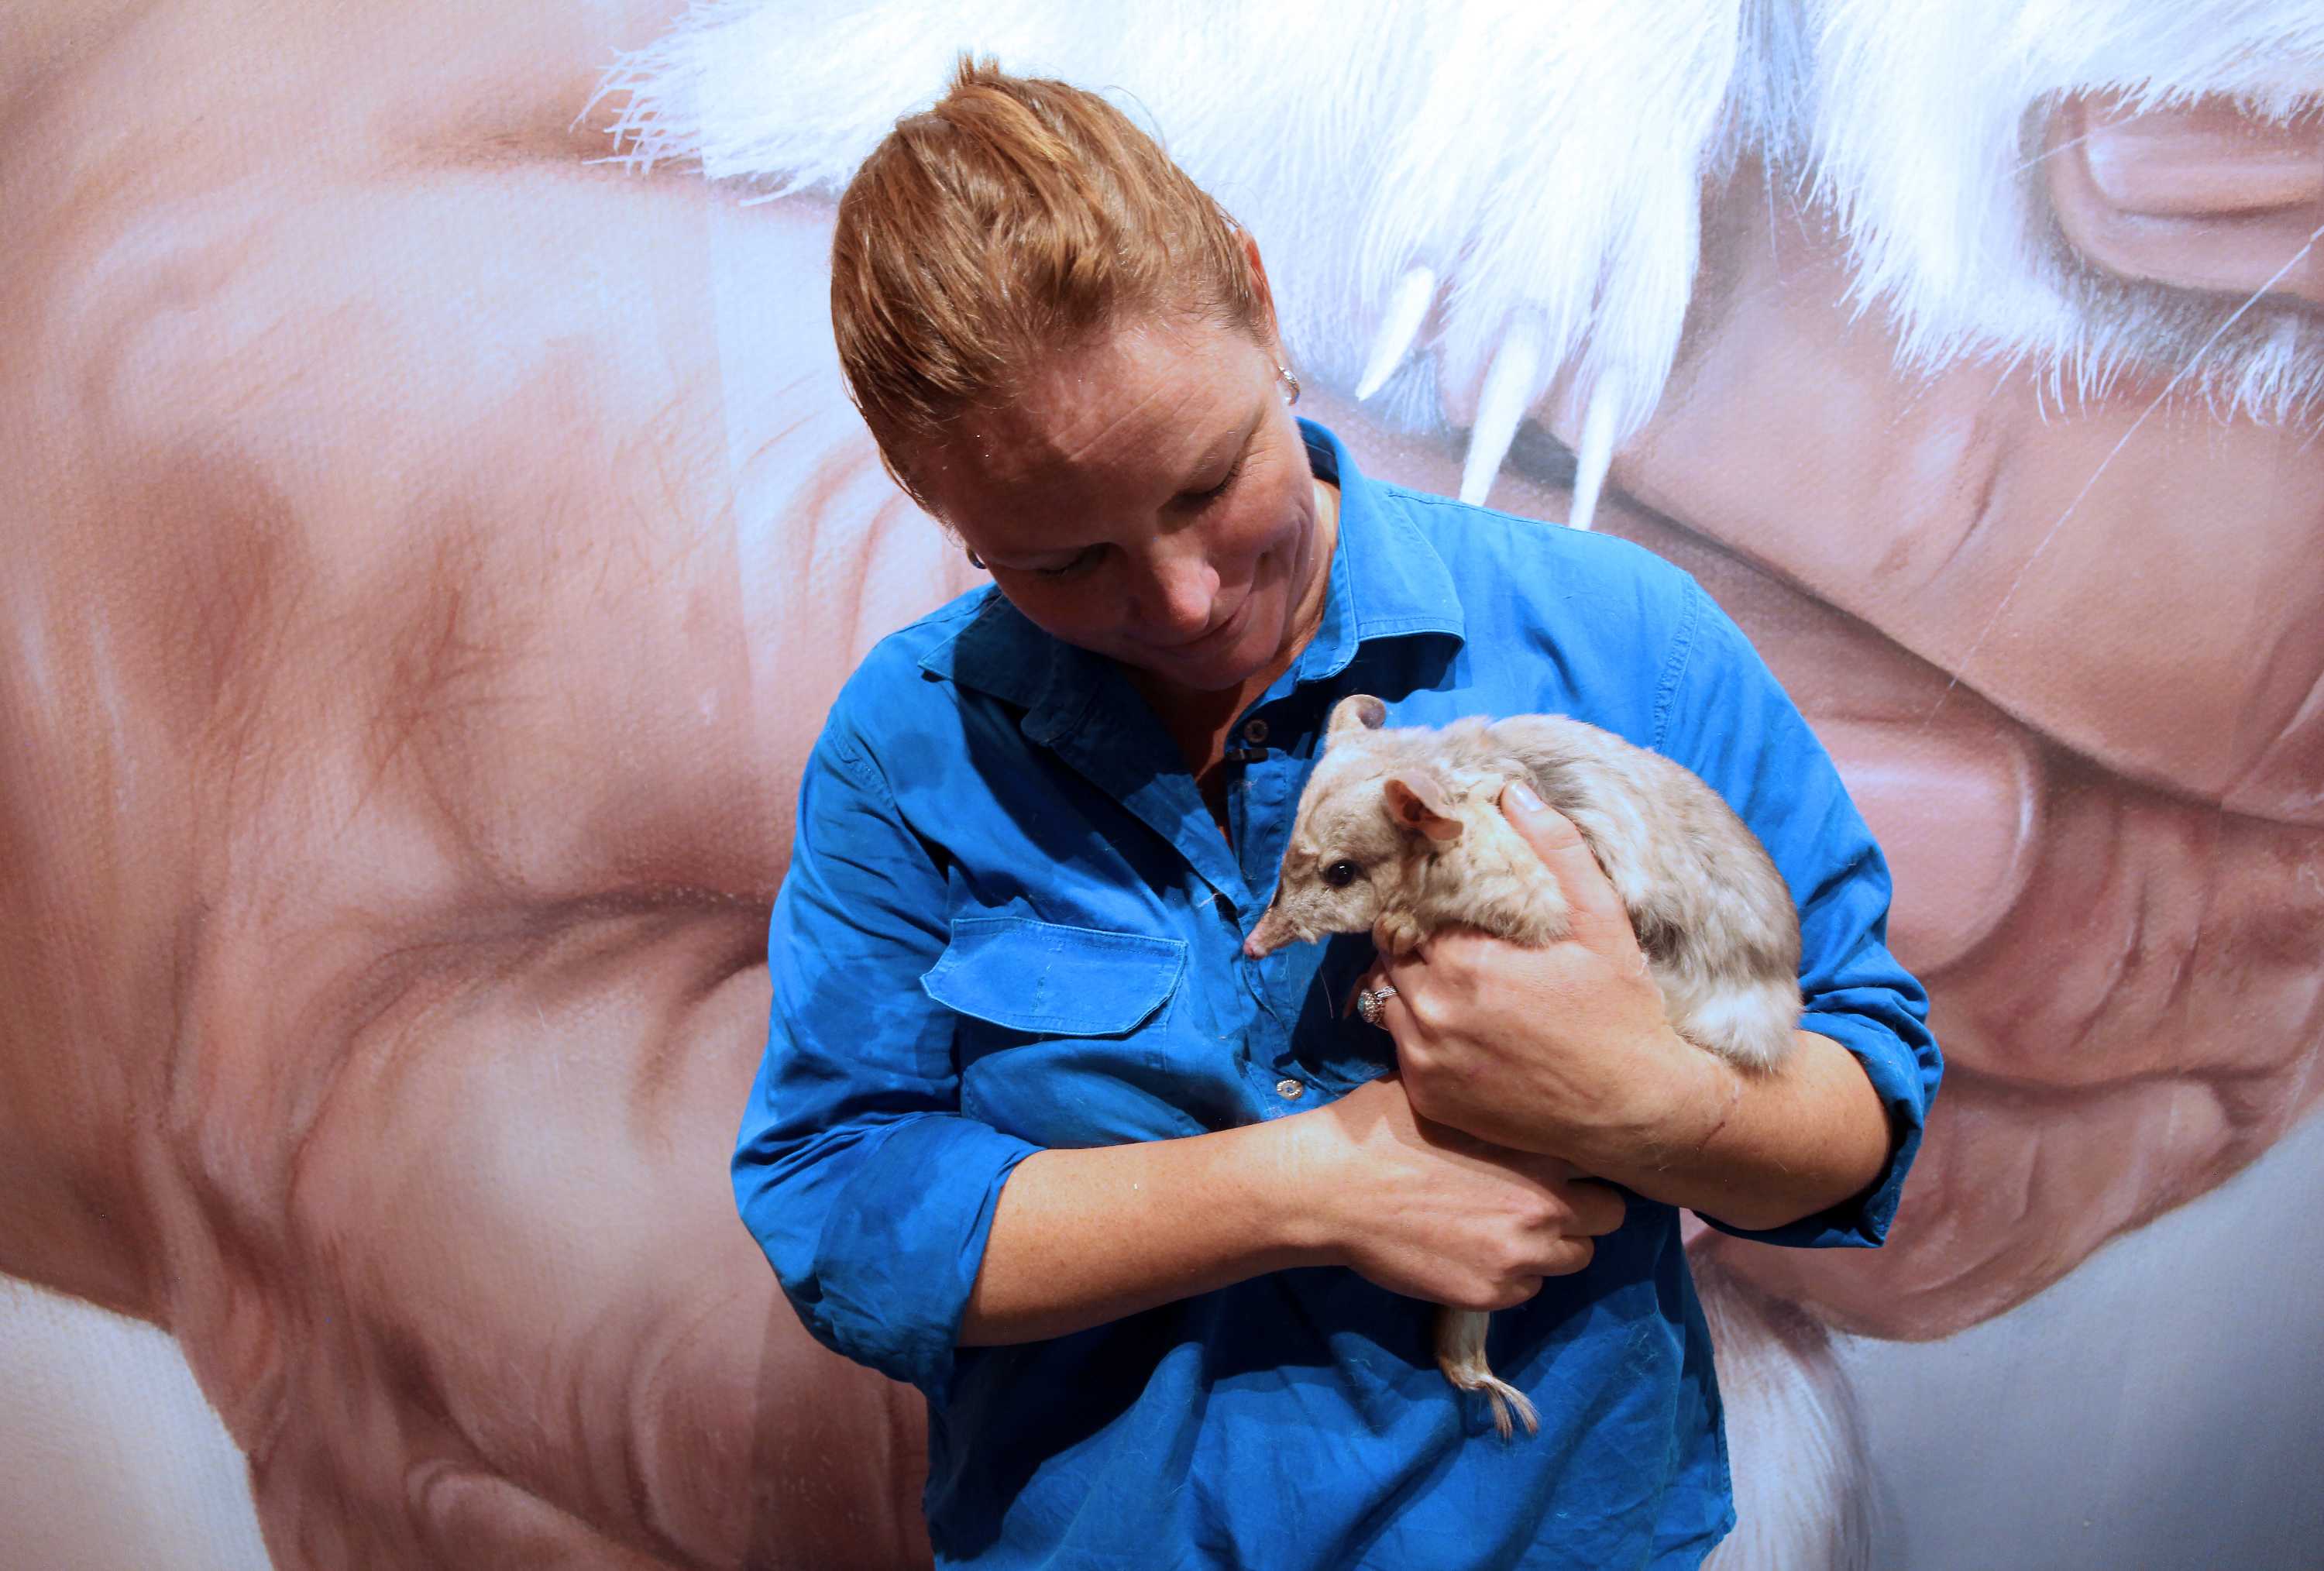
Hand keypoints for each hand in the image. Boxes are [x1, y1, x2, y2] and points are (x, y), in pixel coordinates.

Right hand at [1285, 1074, 1625, 1311]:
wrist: (1334, 1188)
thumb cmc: (1383, 1128)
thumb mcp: (1449, 1095)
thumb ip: (1499, 1103)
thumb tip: (1521, 1083)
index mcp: (1538, 1147)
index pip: (1605, 1162)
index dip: (1587, 1163)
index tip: (1568, 1164)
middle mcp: (1545, 1202)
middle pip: (1610, 1217)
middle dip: (1585, 1209)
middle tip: (1548, 1201)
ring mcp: (1521, 1254)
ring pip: (1575, 1259)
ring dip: (1552, 1246)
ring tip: (1508, 1229)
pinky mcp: (1492, 1293)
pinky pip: (1528, 1289)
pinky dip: (1510, 1274)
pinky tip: (1474, 1252)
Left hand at [1362, 783, 1718, 1162]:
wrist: (1633, 1111)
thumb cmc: (1621, 1013)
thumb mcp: (1602, 923)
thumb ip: (1557, 851)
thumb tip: (1513, 790)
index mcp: (1465, 960)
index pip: (1408, 907)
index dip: (1422, 897)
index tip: (1441, 896)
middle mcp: (1432, 1010)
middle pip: (1390, 950)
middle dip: (1411, 936)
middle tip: (1446, 934)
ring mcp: (1424, 1058)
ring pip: (1385, 996)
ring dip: (1408, 982)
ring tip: (1452, 978)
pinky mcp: (1427, 1097)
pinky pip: (1397, 1046)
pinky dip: (1417, 1030)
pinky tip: (1458, 1025)